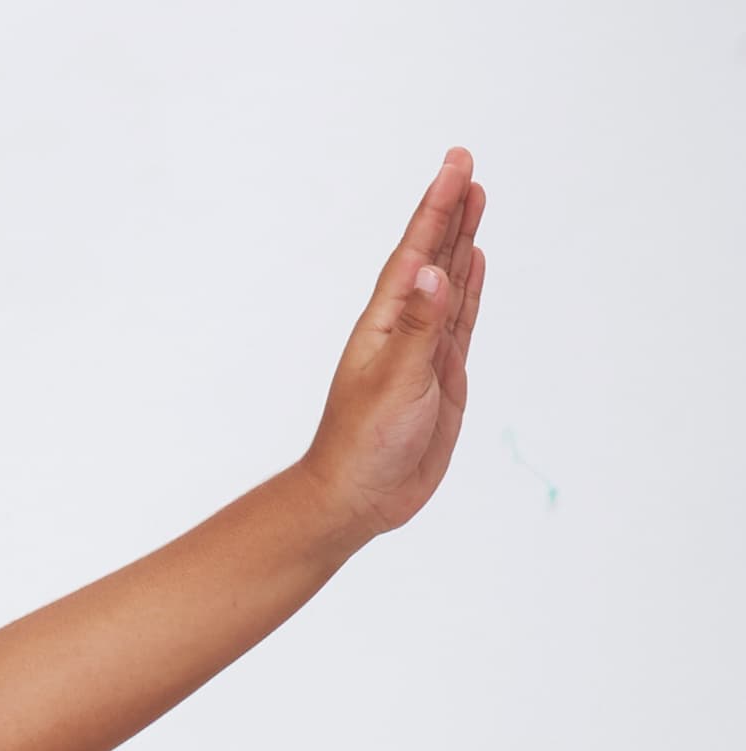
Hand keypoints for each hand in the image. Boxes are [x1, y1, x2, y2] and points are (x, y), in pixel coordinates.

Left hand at [302, 149, 485, 541]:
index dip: (436, 207)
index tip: (456, 165)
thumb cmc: (364, 445)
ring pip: (450, 283)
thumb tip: (432, 271)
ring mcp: (426, 351)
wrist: (360, 500)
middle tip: (466, 165)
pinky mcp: (443, 377)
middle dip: (450, 211)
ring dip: (462, 241)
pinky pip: (460, 320)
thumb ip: (418, 328)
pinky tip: (473, 262)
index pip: (415, 252)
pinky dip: (468, 289)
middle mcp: (406, 329)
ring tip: (476, 199)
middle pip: (434, 256)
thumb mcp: (395, 383)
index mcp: (386, 324)